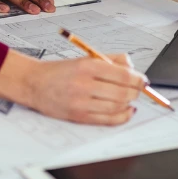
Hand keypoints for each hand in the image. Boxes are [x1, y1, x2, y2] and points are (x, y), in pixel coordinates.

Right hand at [0, 50, 144, 124]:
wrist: (34, 83)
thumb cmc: (59, 71)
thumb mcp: (84, 58)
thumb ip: (110, 60)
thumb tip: (132, 67)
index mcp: (87, 66)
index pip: (122, 74)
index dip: (138, 79)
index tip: (143, 80)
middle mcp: (85, 84)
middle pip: (122, 92)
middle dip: (135, 92)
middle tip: (138, 89)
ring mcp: (82, 102)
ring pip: (117, 106)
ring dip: (129, 104)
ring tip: (131, 99)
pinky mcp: (79, 116)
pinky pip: (108, 120)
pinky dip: (122, 117)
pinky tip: (126, 111)